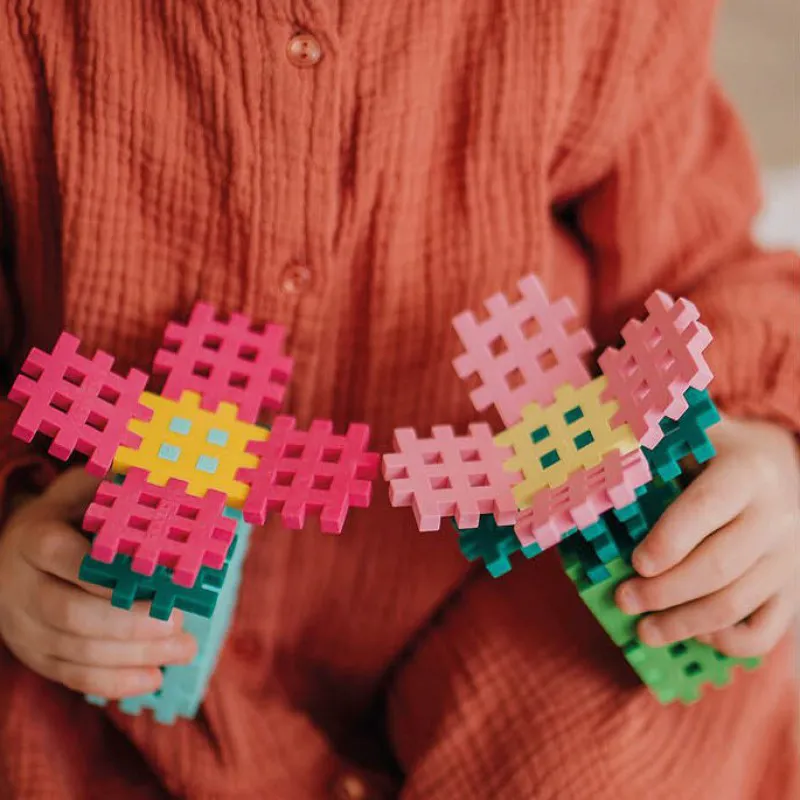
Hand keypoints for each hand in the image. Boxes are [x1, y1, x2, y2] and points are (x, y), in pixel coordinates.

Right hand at [0, 468, 196, 697]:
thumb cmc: (70, 515)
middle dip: (131, 624)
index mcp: (34, 538)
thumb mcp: (85, 491)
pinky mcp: (34, 655)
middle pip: (70, 613)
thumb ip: (118, 492)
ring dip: (135, 656)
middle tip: (179, 624)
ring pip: (75, 651)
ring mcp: (23, 626)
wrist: (17, 551)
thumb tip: (175, 490)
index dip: (106, 573)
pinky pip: (72, 677)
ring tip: (183, 650)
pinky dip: (115, 682)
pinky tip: (154, 678)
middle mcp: (20, 586)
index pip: (62, 556)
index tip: (156, 580)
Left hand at [615, 417, 799, 656]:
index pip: (706, 508)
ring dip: (684, 623)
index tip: (636, 562)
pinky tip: (694, 634)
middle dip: (664, 590)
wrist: (780, 464)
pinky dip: (727, 642)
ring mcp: (788, 557)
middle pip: (719, 566)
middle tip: (624, 599)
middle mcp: (777, 516)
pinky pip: (765, 631)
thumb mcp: (690, 435)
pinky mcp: (792, 589)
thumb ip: (651, 447)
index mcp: (746, 471)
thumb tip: (598, 471)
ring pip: (737, 604)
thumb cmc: (716, 451)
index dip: (668, 540)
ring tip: (644, 629)